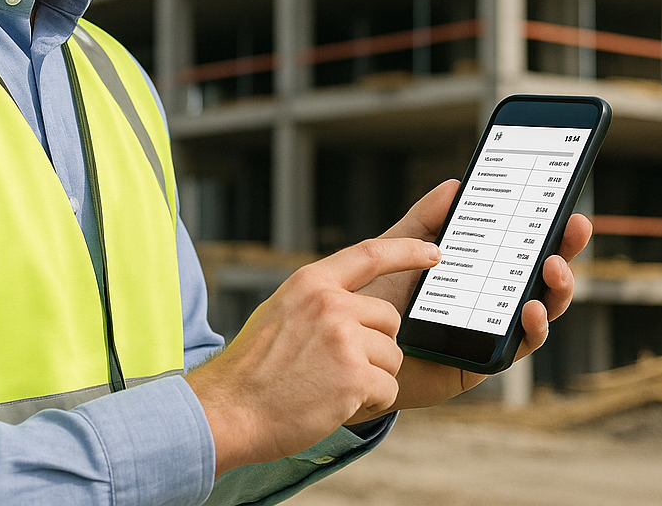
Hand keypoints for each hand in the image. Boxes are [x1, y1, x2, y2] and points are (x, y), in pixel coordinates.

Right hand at [186, 237, 441, 475]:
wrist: (229, 409)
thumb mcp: (281, 310)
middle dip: (375, 346)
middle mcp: (330, 303)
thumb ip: (318, 300)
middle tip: (337, 366)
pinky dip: (370, 402)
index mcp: (311, 281)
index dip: (407, 251)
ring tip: (330, 385)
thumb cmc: (253, 367)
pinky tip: (336, 403)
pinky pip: (388, 388)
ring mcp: (343, 337)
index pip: (371, 254)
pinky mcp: (354, 375)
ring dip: (371, 377)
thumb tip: (355, 301)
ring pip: (391, 356)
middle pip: (389, 318)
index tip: (432, 251)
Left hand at [356, 180, 592, 413]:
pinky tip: (529, 310)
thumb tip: (457, 184)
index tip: (566, 205)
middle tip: (576, 226)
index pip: (521, 245)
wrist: (353, 344)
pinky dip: (531, 329)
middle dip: (564, 250)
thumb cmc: (379, 294)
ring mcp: (492, 331)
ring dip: (556, 290)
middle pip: (540, 275)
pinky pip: (517, 348)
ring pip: (540, 311)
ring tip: (554, 268)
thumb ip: (426, 218)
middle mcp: (492, 299)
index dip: (548, 227)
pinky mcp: (484, 362)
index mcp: (478, 268)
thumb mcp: (400, 248)